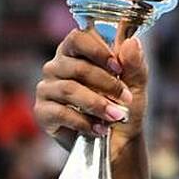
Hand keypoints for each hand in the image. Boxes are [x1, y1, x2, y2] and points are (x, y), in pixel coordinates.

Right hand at [34, 28, 147, 162]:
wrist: (119, 140)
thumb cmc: (123, 106)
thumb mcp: (135, 84)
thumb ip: (134, 64)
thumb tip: (132, 42)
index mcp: (77, 52)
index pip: (78, 38)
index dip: (98, 51)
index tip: (118, 67)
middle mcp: (57, 67)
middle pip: (77, 67)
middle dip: (106, 84)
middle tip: (126, 98)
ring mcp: (47, 89)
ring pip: (69, 90)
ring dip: (97, 104)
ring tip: (116, 116)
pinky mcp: (43, 112)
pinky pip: (61, 113)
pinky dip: (84, 122)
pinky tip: (99, 129)